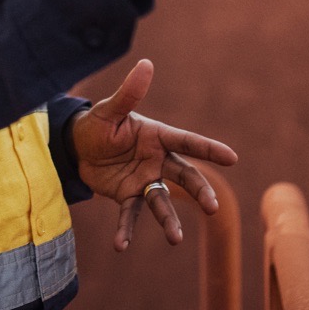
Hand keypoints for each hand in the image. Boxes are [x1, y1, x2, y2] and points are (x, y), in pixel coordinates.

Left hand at [71, 58, 237, 250]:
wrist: (76, 146)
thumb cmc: (97, 123)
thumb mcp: (109, 109)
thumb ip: (129, 93)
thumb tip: (146, 63)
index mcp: (157, 136)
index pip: (187, 142)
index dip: (208, 149)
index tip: (232, 158)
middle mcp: (156, 160)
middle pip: (184, 176)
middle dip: (199, 191)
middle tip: (212, 207)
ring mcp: (144, 180)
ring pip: (162, 202)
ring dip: (168, 221)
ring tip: (175, 239)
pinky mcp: (127, 196)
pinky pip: (130, 215)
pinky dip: (126, 230)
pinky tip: (121, 246)